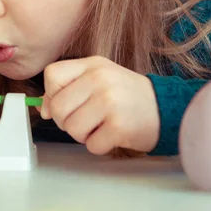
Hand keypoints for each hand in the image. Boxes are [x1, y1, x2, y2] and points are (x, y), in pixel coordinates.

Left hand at [39, 56, 159, 154]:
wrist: (166, 108)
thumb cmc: (127, 96)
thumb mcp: (98, 80)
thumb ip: (69, 88)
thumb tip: (44, 109)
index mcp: (92, 64)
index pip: (52, 75)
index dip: (52, 95)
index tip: (66, 103)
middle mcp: (100, 78)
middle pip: (59, 107)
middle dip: (67, 121)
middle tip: (86, 120)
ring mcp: (110, 101)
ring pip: (72, 129)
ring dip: (83, 135)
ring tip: (101, 126)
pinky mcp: (119, 125)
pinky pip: (91, 145)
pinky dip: (100, 145)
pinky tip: (113, 135)